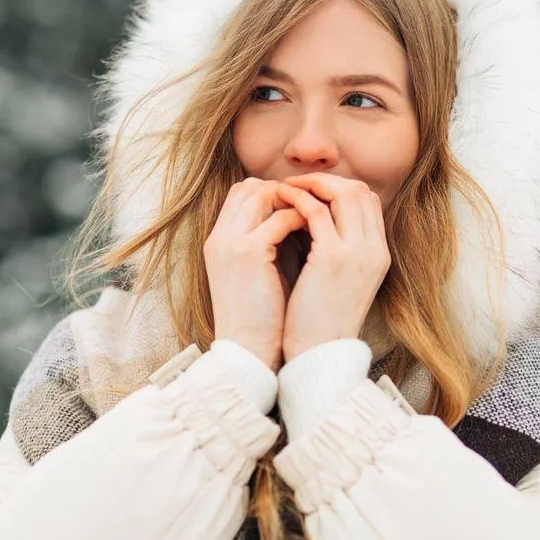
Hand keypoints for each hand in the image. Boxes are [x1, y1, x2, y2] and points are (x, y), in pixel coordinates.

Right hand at [204, 178, 305, 370]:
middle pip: (249, 186)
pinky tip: (320, 232)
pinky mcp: (247, 253)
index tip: (303, 206)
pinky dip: (302, 219)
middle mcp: (220, 236)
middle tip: (315, 206)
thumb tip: (301, 222)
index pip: (241, 193)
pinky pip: (279, 218)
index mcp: (219, 241)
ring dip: (294, 201)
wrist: (248, 352)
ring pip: (262, 193)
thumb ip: (271, 244)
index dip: (273, 193)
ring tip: (319, 216)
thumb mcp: (260, 273)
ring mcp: (231, 242)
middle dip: (286, 192)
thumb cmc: (262, 318)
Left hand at [275, 173, 390, 361]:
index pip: (368, 201)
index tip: (311, 189)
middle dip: (325, 180)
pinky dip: (298, 200)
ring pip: (342, 192)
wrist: (318, 355)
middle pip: (359, 190)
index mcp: (379, 255)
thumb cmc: (320, 321)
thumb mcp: (341, 281)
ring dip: (310, 184)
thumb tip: (316, 222)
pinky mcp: (333, 258)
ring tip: (284, 188)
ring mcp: (357, 253)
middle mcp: (374, 250)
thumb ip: (339, 250)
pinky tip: (280, 202)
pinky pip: (316, 211)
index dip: (339, 187)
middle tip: (295, 182)